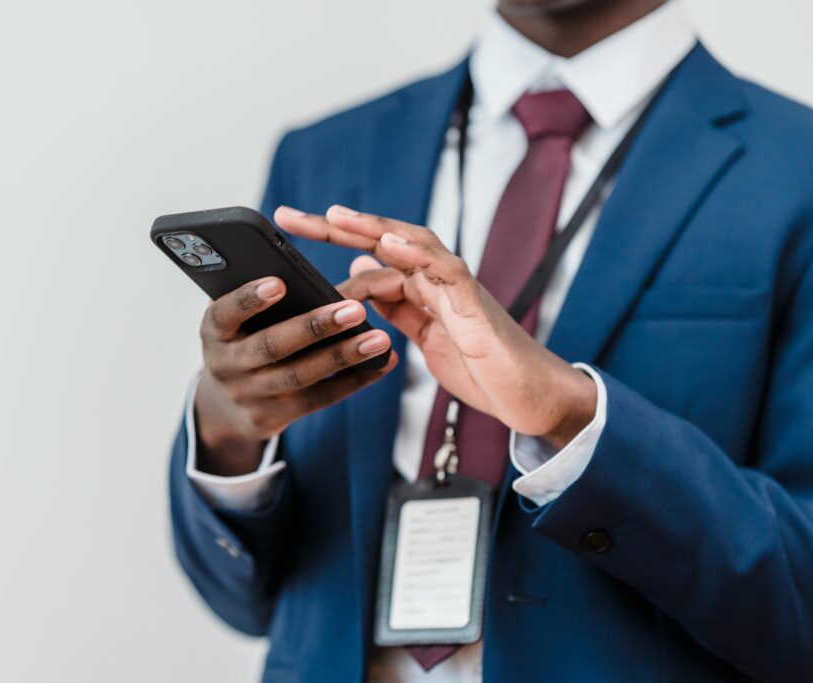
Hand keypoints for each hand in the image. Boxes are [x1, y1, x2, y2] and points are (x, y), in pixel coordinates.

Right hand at [194, 276, 397, 475]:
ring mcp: (249, 395)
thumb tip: (314, 271)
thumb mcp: (236, 320)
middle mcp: (227, 365)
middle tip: (355, 308)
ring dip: (342, 356)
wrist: (223, 405)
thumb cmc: (241, 341)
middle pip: (273, 346)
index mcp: (214, 330)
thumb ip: (262, 296)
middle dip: (314, 327)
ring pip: (300, 376)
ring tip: (378, 338)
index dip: (249, 299)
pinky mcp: (272, 418)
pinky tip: (380, 364)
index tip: (279, 282)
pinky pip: (318, 399)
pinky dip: (353, 381)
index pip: (225, 313)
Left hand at [274, 204, 595, 448]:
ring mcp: (456, 288)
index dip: (329, 238)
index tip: (286, 229)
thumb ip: (394, 302)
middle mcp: (435, 278)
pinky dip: (418, 255)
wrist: (526, 396)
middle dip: (335, 225)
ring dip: (372, 228)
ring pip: (413, 243)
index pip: (368, 250)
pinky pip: (446, 271)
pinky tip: (389, 245)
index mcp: (419, 285)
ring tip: (334, 217)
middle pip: (383, 237)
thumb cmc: (479, 365)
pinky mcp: (474, 306)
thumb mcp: (422, 333)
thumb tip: (361, 268)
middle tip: (287, 216)